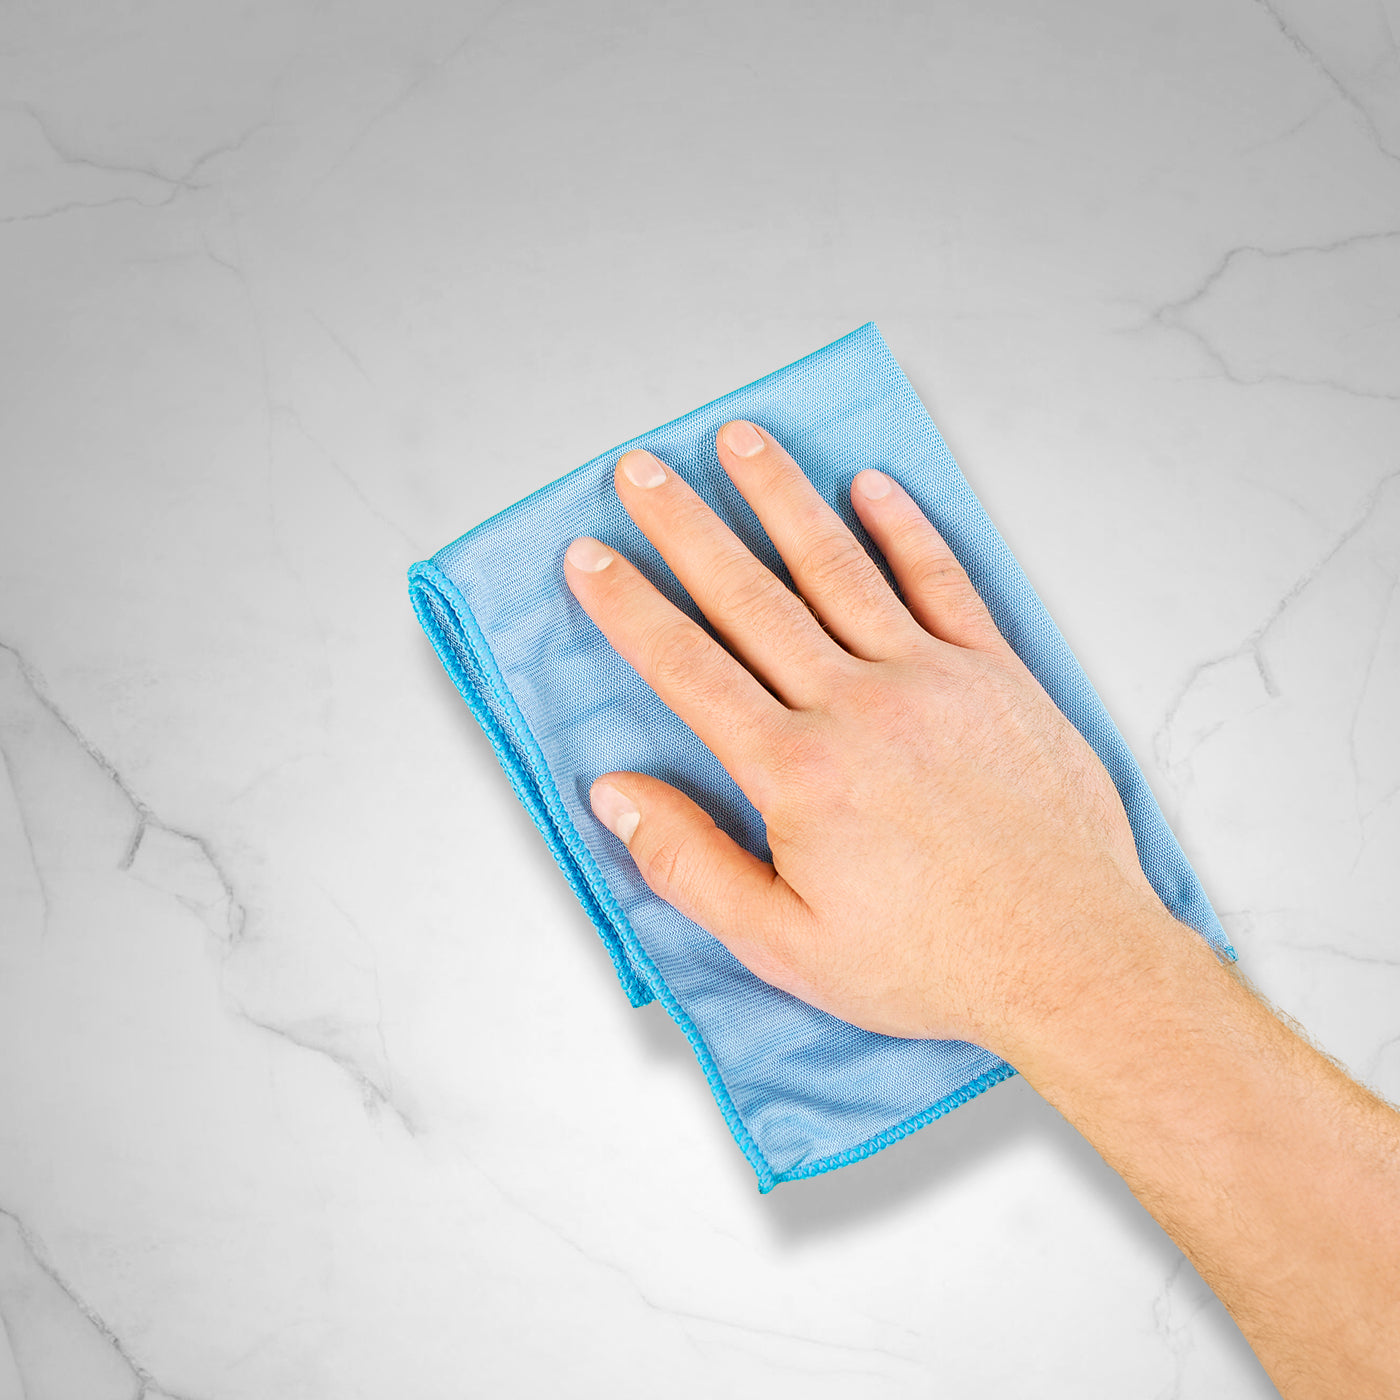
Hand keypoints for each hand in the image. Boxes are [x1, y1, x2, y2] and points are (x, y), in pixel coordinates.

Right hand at [563, 420, 1197, 1054]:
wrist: (1072, 960)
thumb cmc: (931, 962)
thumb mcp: (784, 946)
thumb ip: (690, 865)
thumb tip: (617, 796)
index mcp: (798, 770)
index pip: (689, 668)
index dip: (629, 608)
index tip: (589, 558)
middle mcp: (858, 705)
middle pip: (750, 596)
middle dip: (686, 527)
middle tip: (641, 471)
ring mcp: (933, 679)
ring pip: (839, 567)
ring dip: (782, 498)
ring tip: (739, 443)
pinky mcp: (996, 676)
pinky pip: (943, 582)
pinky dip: (904, 529)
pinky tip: (871, 487)